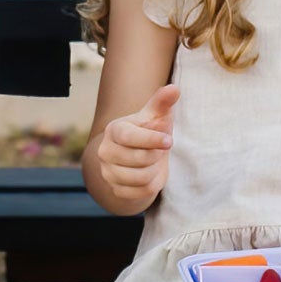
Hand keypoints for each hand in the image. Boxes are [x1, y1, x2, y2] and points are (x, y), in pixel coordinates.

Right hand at [96, 84, 178, 205]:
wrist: (140, 156)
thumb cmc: (149, 131)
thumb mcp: (156, 116)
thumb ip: (163, 102)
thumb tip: (174, 89)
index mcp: (114, 130)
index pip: (130, 137)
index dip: (151, 140)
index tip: (169, 141)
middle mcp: (105, 151)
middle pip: (138, 159)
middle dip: (155, 156)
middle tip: (158, 150)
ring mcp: (108, 171)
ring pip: (140, 178)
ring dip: (154, 171)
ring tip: (153, 162)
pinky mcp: (115, 188)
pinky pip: (141, 192)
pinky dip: (151, 185)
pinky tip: (149, 175)